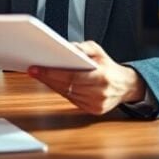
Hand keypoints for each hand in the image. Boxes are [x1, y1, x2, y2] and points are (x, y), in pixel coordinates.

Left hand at [28, 41, 145, 115]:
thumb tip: (66, 47)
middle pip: (66, 86)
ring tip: (40, 75)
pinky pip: (72, 100)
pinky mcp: (93, 111)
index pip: (71, 76)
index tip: (36, 68)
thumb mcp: (99, 51)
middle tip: (33, 70)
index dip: (51, 73)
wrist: (125, 85)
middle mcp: (99, 93)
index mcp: (102, 76)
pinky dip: (61, 91)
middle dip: (47, 78)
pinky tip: (53, 83)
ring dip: (52, 85)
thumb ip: (83, 48)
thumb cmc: (109, 67)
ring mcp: (96, 104)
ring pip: (67, 94)